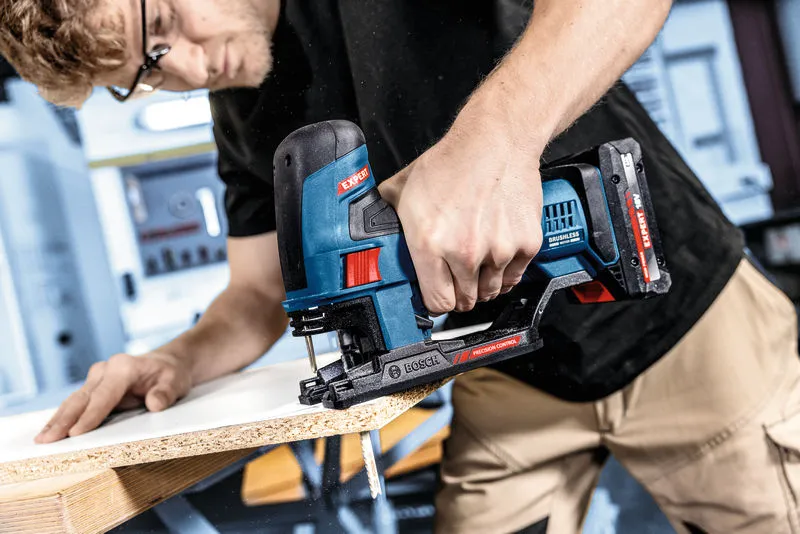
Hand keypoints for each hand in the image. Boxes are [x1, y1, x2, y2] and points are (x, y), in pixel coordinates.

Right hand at [34, 352, 191, 443]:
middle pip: (82, 398)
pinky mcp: (95, 387)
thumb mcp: (177, 381)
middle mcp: (106, 370)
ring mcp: (98, 378)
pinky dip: (64, 417)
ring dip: (57, 420)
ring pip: (75, 401)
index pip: (104, 395)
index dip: (90, 415)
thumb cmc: (172, 373)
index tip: (75, 433)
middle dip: (63, 420)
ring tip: (42, 439)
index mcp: (124, 367)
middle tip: (46, 440)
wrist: (169, 363)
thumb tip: (154, 404)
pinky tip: (52, 430)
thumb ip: (166, 393)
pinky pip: (78, 404)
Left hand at [381, 96, 545, 314]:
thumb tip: (368, 229)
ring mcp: (497, 250)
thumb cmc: (452, 162)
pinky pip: (514, 277)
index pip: (436, 302)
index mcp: (430, 244)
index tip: (439, 294)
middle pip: (465, 302)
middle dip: (460, 292)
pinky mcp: (525, 244)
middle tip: (458, 275)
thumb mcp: (404, 188)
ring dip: (483, 284)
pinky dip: (506, 271)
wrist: (495, 141)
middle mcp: (464, 252)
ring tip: (477, 261)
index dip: (436, 301)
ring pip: (490, 292)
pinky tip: (496, 253)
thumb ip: (385, 215)